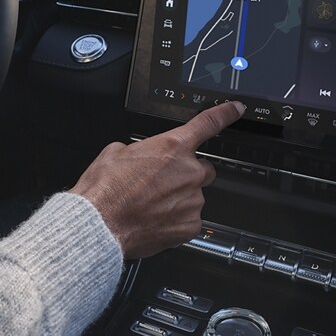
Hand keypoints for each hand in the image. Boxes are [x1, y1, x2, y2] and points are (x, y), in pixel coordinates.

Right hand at [70, 101, 244, 258]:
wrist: (99, 225)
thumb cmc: (104, 191)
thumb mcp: (115, 153)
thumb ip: (139, 149)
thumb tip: (140, 155)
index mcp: (173, 146)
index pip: (209, 123)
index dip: (226, 113)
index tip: (236, 109)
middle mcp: (189, 172)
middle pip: (203, 168)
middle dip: (187, 173)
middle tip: (162, 183)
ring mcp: (192, 199)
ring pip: (195, 195)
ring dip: (179, 198)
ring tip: (151, 205)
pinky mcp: (190, 224)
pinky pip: (190, 218)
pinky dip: (177, 220)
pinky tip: (156, 219)